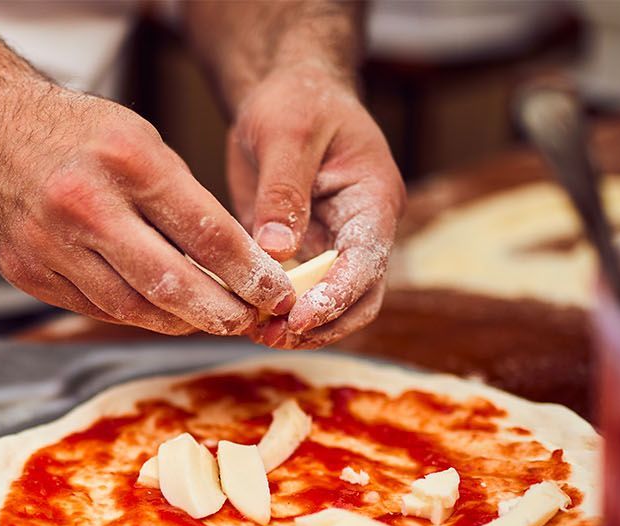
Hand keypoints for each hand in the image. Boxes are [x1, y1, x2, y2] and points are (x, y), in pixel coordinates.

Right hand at [0, 83, 295, 336]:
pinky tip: (160, 312)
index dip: (249, 272)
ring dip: (180, 321)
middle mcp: (84, 204)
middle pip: (170, 284)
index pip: (205, 232)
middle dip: (221, 312)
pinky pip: (94, 308)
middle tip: (250, 321)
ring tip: (210, 319)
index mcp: (126, 160)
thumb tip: (238, 264)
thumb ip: (184, 200)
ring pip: (131, 308)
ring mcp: (49, 244)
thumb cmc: (79, 134)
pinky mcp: (25, 272)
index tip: (277, 292)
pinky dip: (134, 314)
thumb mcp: (141, 141)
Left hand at [226, 65, 404, 348]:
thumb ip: (283, 191)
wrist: (286, 95)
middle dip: (322, 323)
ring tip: (257, 333)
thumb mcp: (286, 133)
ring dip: (300, 326)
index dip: (337, 295)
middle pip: (360, 296)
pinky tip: (246, 318)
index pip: (367, 259)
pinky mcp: (305, 253)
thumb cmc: (296, 101)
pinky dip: (277, 310)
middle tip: (273, 335)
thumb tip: (277, 250)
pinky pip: (299, 292)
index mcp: (373, 198)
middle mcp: (362, 229)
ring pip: (333, 304)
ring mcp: (334, 245)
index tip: (300, 318)